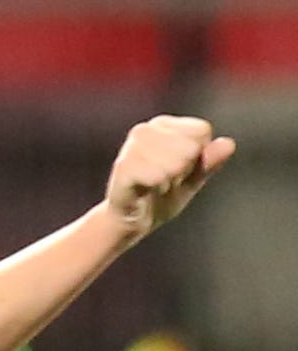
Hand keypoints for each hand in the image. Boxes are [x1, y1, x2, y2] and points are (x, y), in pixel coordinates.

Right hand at [104, 117, 234, 237]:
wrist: (129, 225)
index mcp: (164, 125)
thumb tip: (229, 144)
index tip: (180, 171)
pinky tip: (147, 191)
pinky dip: (158, 187)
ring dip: (170, 180)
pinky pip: (157, 176)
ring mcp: (131, 147)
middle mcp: (145, 129)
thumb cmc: (160, 199)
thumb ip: (209, 163)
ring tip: (156, 187)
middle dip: (184, 170)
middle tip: (166, 182)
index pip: (201, 131)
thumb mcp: (192, 181)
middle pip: (191, 147)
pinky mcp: (122, 167)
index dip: (197, 157)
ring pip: (176, 161)